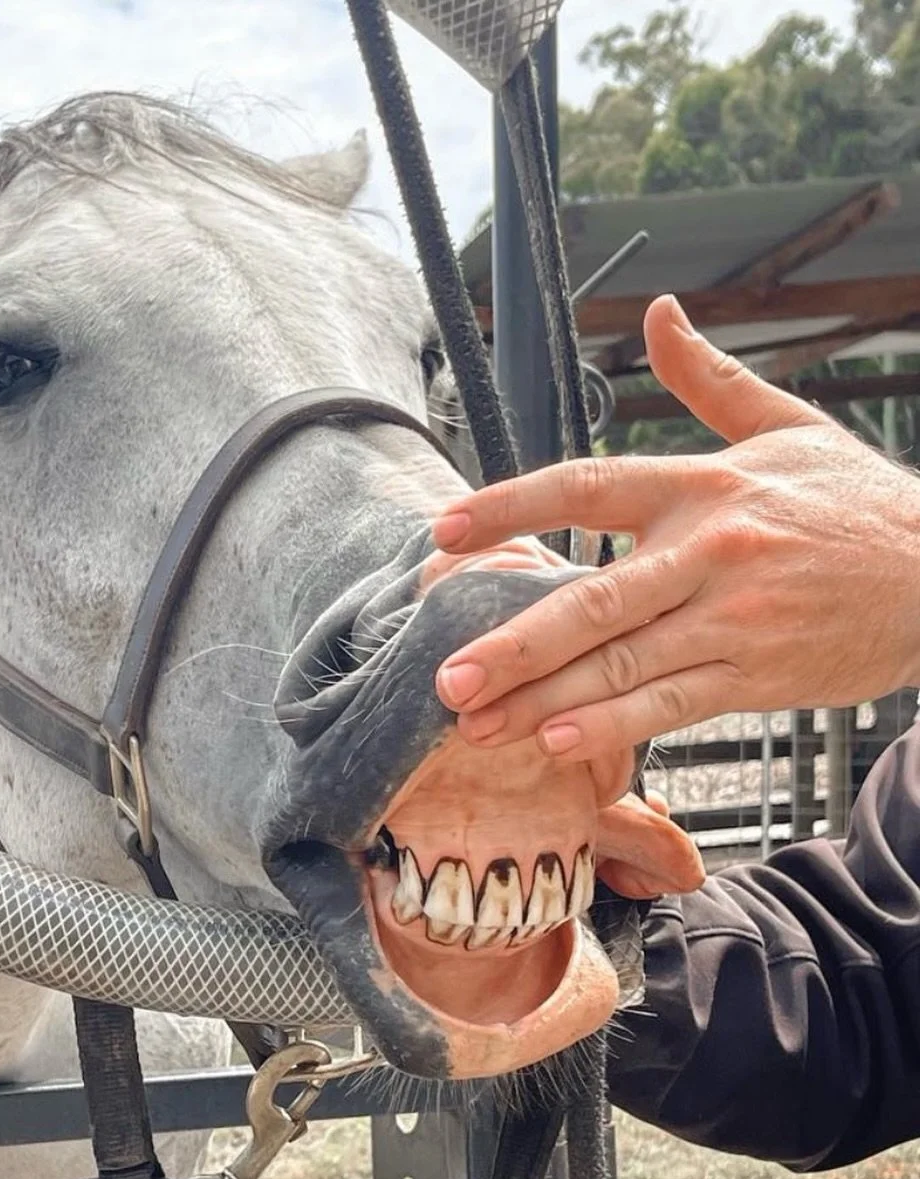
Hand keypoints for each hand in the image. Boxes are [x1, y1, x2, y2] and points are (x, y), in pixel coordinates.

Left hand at [429, 295, 919, 761]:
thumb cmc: (856, 505)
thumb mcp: (787, 428)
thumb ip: (709, 382)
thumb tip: (658, 314)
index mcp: (705, 485)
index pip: (589, 485)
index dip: (512, 506)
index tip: (446, 530)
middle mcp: (711, 549)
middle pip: (593, 598)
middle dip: (513, 643)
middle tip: (445, 678)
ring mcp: (733, 616)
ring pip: (622, 662)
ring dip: (542, 698)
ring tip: (476, 725)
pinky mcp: (758, 672)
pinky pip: (672, 703)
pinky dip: (614, 725)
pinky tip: (558, 741)